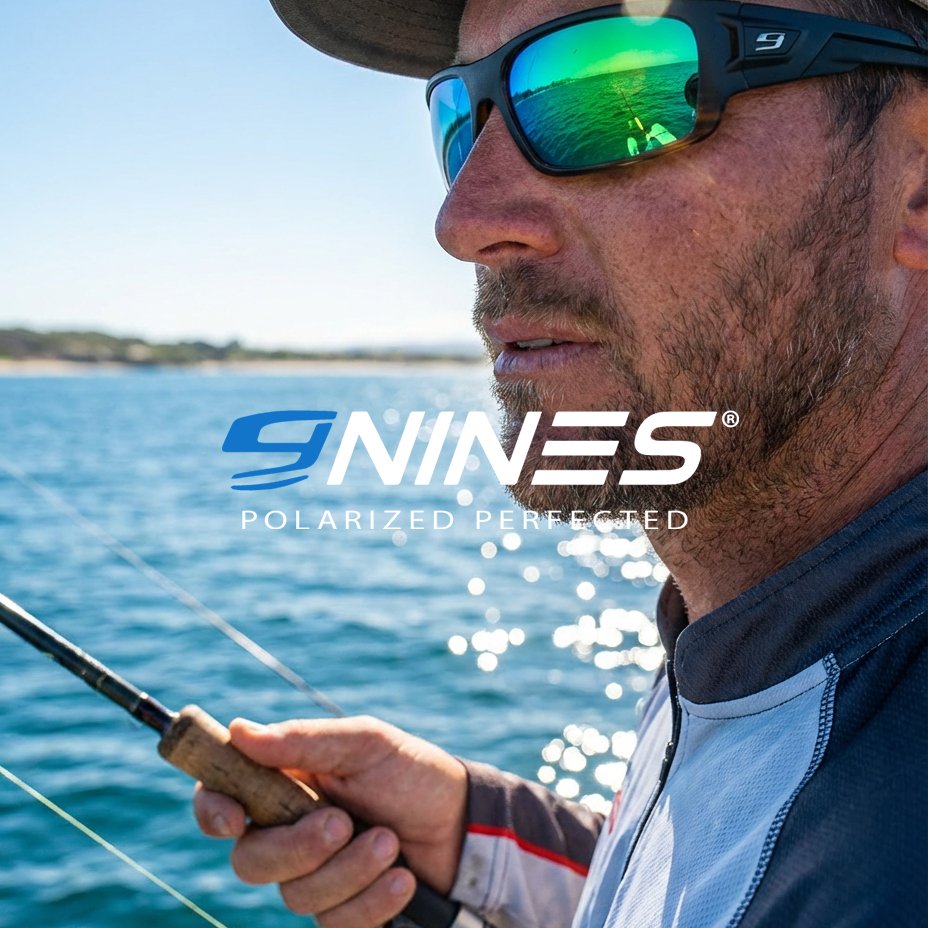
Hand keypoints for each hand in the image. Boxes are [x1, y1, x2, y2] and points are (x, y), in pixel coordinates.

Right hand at [194, 714, 467, 926]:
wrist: (462, 822)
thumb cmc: (411, 772)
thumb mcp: (365, 743)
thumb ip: (303, 739)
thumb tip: (237, 731)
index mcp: (285, 783)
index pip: (222, 799)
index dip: (213, 812)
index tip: (234, 820)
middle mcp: (289, 832)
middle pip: (250, 861)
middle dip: (299, 847)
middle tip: (344, 823)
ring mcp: (314, 876)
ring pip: (296, 896)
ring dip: (350, 869)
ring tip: (391, 842)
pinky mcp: (342, 913)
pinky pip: (335, 925)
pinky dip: (372, 901)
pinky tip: (403, 878)